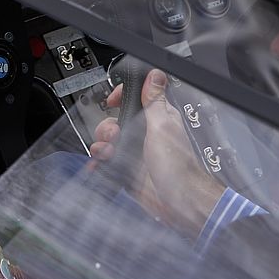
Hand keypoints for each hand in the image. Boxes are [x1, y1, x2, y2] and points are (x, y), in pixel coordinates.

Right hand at [90, 69, 224, 236]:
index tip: (113, 101)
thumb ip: (154, 101)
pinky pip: (108, 164)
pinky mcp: (129, 171)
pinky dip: (99, 165)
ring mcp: (137, 154)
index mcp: (158, 119)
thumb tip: (155, 75)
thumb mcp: (162, 127)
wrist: (180, 203)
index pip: (136, 98)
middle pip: (116, 121)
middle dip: (107, 127)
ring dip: (102, 147)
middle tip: (114, 136)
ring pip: (109, 143)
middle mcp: (146, 135)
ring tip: (107, 154)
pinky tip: (98, 167)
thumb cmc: (178, 166)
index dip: (121, 97)